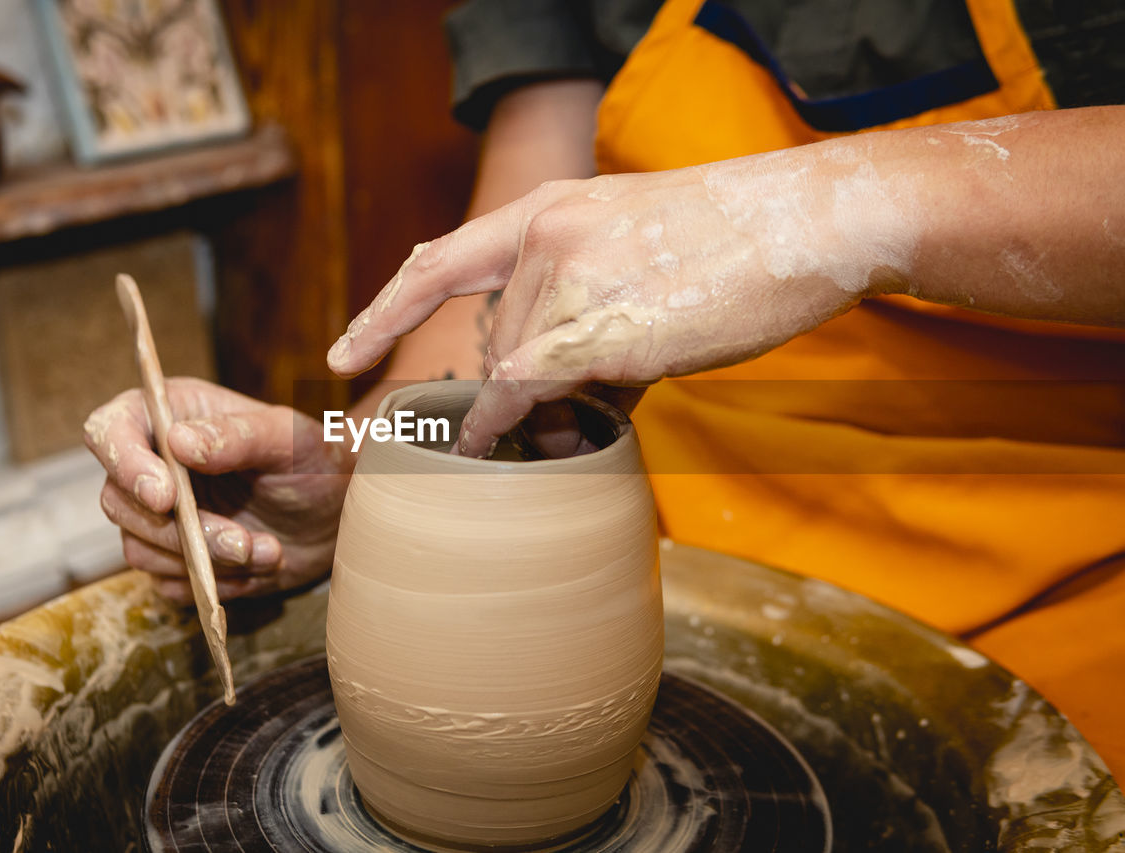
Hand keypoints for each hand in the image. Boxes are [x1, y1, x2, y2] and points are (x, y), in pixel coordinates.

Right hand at [83, 377, 351, 600]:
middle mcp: (154, 463)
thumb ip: (237, 435)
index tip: (165, 496)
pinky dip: (213, 583)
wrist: (338, 515)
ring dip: (205, 559)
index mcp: (172, 415)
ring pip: (141, 548)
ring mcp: (160, 514)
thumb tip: (179, 442)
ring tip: (267, 551)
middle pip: (118, 501)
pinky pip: (168, 582)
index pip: (109, 431)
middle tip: (243, 542)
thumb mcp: (288, 438)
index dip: (124, 464)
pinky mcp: (175, 558)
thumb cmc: (315, 461)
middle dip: (182, 530)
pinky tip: (257, 567)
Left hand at [326, 140, 899, 455]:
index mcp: (551, 207)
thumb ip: (584, 309)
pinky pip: (528, 390)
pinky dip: (506, 424)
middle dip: (522, 381)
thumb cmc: (734, 243)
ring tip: (619, 392)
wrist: (807, 221)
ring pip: (521, 367)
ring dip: (549, 402)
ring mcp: (567, 277)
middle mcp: (545, 233)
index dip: (386, 309)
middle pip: (498, 336)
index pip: (442, 259)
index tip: (344, 352)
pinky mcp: (597, 327)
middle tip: (571, 411)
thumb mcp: (639, 251)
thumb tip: (558, 401)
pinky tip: (502, 443)